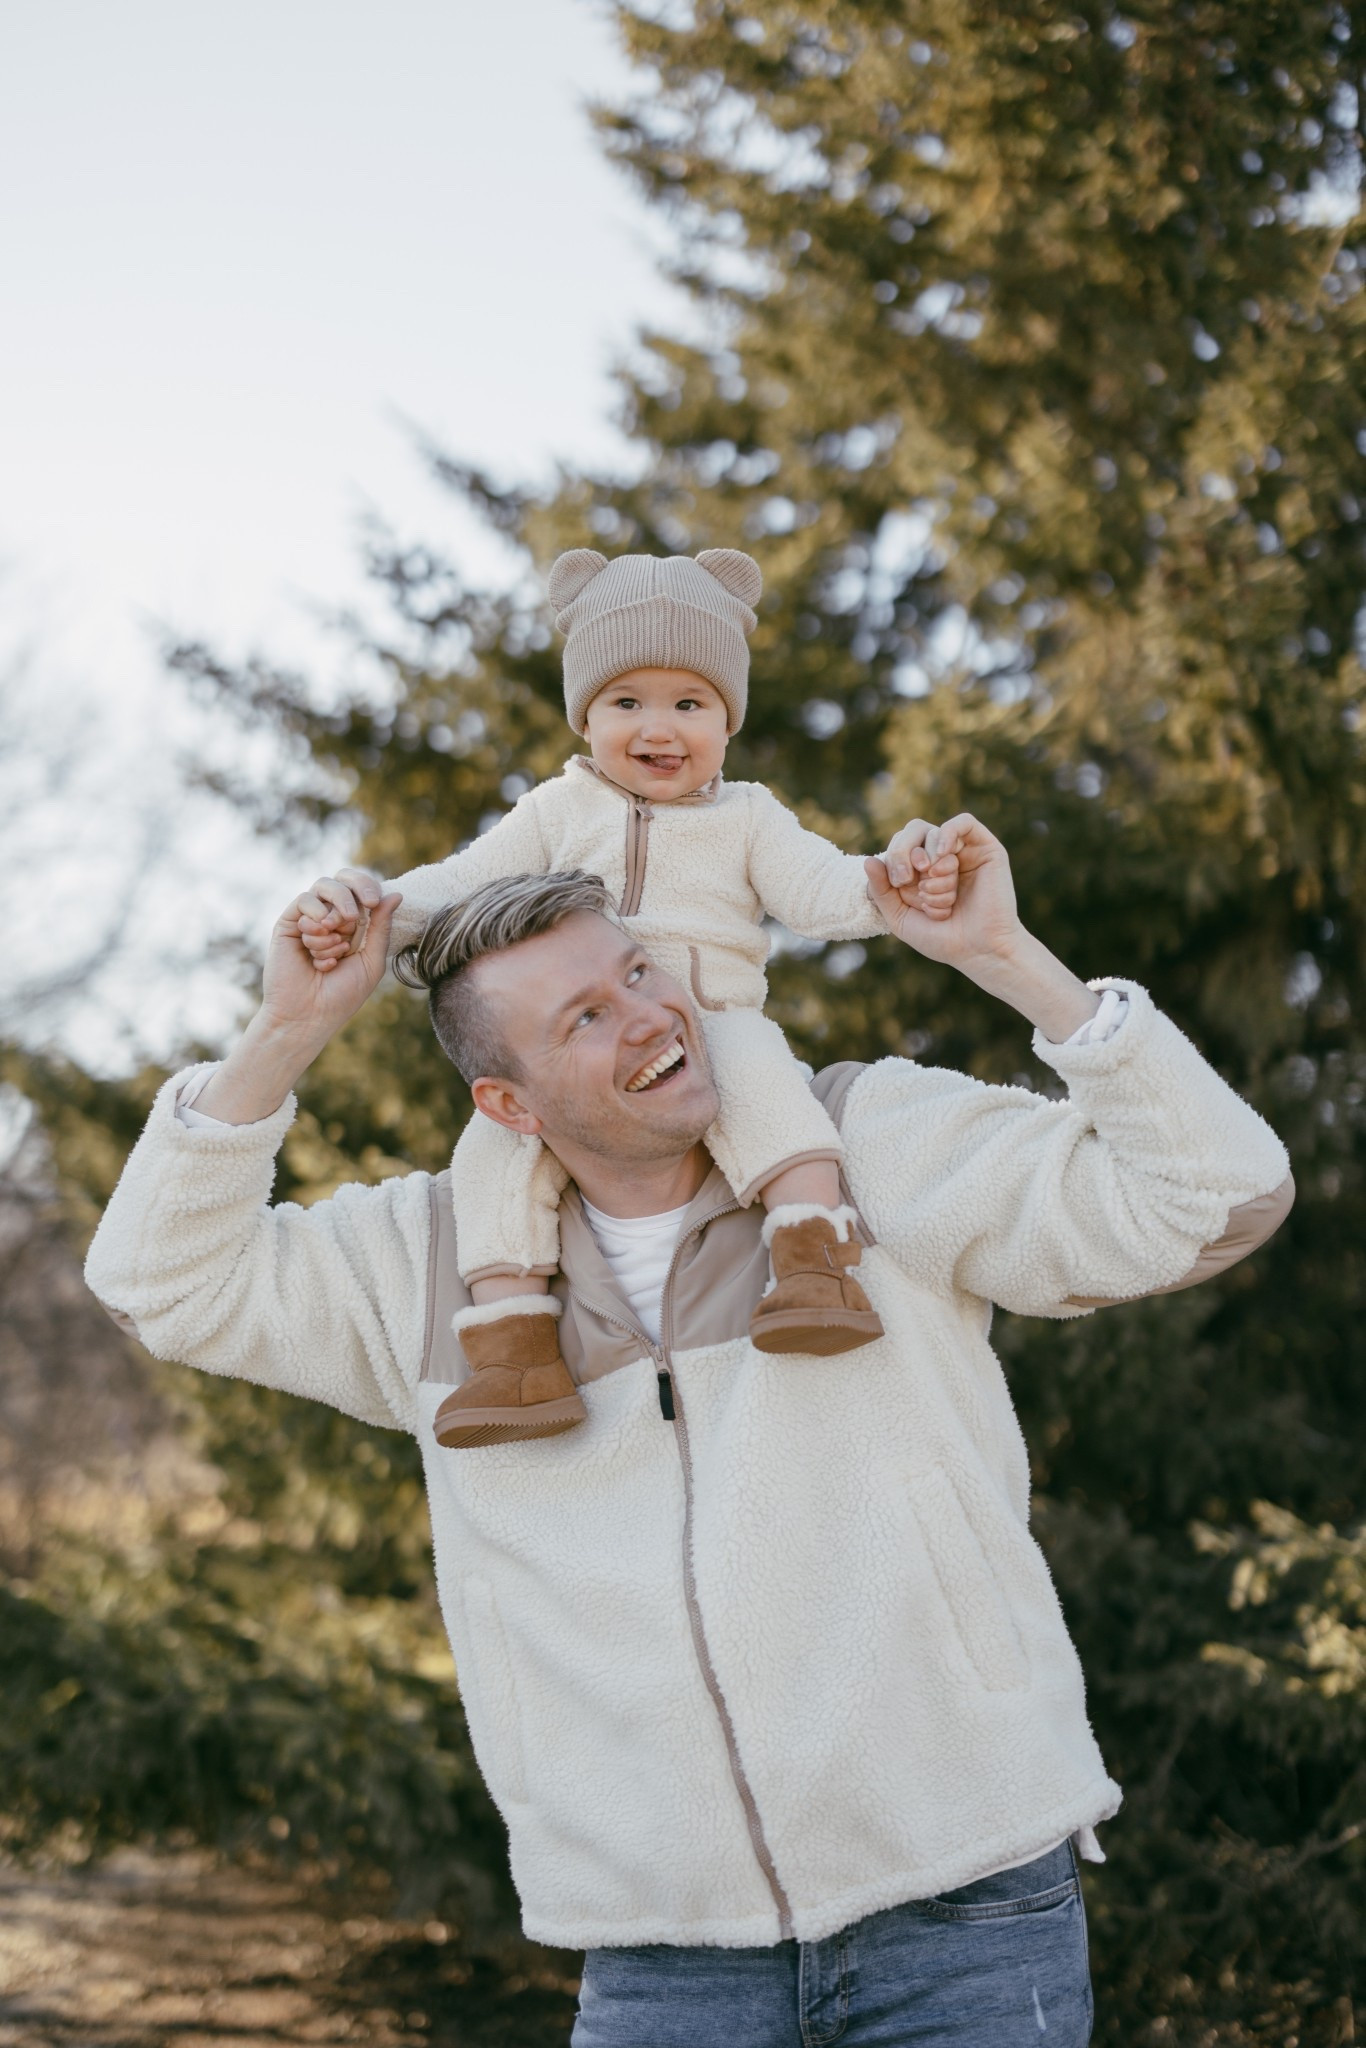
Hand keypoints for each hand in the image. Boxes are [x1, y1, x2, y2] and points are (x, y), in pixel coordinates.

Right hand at [262, 872, 399, 1035]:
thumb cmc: (342, 995)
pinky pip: (304, 901)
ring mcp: (309, 919)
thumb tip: (395, 893)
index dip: (368, 886)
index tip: (374, 901)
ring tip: (337, 940)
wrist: (308, 1016)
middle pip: (343, 879)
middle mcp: (331, 917)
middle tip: (355, 914)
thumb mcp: (371, 961)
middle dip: (354, 890)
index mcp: (353, 925)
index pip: (362, 889)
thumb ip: (381, 927)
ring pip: (323, 886)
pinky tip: (316, 948)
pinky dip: (316, 919)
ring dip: (335, 911)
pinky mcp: (288, 923)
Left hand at [865, 813, 1022, 970]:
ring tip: (935, 888)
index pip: (898, 845)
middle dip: (903, 852)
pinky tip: (941, 854)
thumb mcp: (900, 917)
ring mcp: (964, 852)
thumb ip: (881, 891)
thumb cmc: (941, 939)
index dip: (893, 858)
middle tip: (907, 878)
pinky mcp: (987, 849)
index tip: (899, 884)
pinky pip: (963, 822)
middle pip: (914, 831)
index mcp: (921, 871)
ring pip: (935, 832)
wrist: (978, 951)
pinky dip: (947, 833)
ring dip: (931, 863)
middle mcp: (942, 859)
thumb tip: (869, 860)